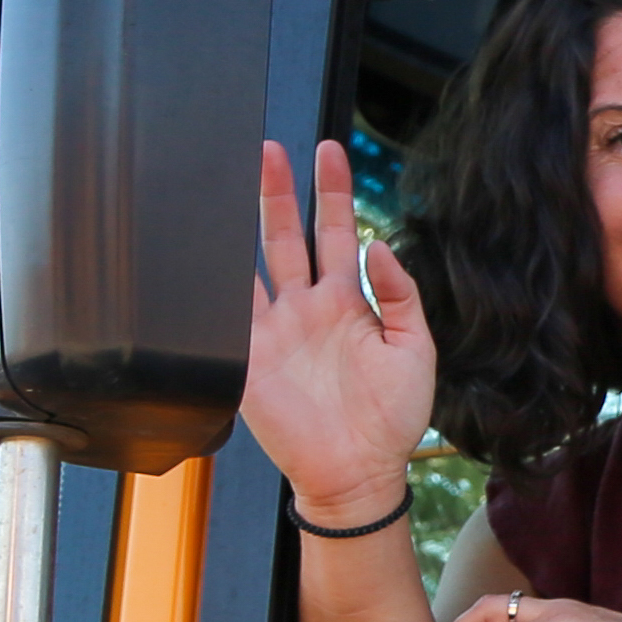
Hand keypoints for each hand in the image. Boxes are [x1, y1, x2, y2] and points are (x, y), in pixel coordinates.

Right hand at [245, 139, 438, 525]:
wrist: (358, 473)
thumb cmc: (392, 418)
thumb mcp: (415, 349)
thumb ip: (400, 296)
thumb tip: (380, 246)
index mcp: (347, 302)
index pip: (337, 233)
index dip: (332, 193)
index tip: (329, 152)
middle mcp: (307, 308)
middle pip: (287, 235)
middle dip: (279, 191)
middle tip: (271, 148)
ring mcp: (275, 330)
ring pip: (253, 263)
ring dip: (242, 222)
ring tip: (234, 179)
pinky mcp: (249, 358)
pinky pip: (229, 313)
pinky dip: (217, 283)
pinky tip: (206, 246)